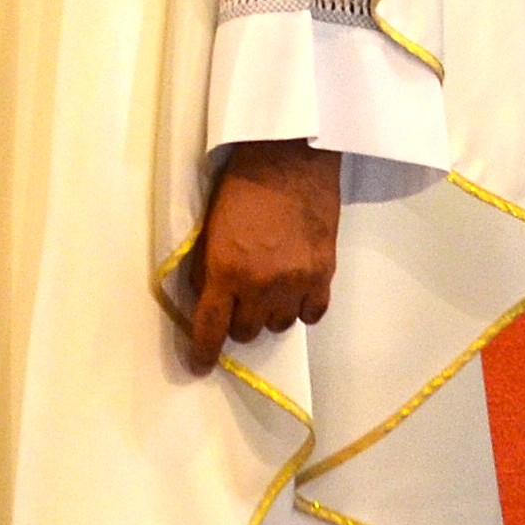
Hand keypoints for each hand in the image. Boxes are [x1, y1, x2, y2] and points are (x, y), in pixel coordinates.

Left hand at [186, 138, 340, 374]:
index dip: (203, 352)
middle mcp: (260, 285)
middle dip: (238, 321)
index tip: (200, 366)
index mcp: (226, 270)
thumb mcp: (211, 225)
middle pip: (246, 331)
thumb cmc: (242, 184)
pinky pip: (312, 314)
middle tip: (238, 301)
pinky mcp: (323, 275)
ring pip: (279, 325)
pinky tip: (295, 292)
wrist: (290, 158)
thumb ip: (207, 265)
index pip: (211, 327)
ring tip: (268, 288)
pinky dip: (301, 308)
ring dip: (269, 313)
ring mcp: (295, 283)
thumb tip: (204, 296)